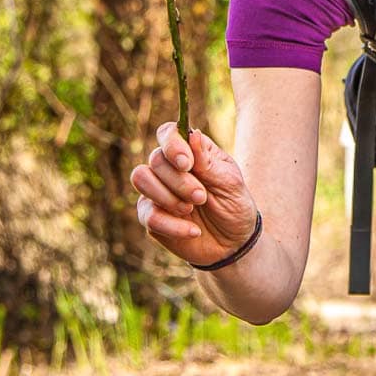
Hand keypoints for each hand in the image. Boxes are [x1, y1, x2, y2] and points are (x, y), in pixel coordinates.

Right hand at [131, 122, 257, 268]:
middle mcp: (169, 168)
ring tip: (192, 209)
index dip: (172, 144)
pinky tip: (192, 231)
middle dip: (179, 180)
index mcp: (191, 152)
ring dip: (168, 196)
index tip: (187, 164)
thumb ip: (208, 161)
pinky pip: (147, 214)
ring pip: (141, 178)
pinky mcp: (150, 216)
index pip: (168, 133)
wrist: (232, 243)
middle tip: (201, 197)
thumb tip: (193, 134)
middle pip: (156, 159)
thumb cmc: (234, 205)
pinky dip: (172, 224)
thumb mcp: (230, 182)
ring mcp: (157, 191)